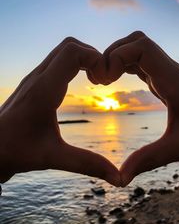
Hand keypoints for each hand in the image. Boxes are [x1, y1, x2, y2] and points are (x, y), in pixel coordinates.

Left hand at [0, 37, 119, 186]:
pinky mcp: (34, 82)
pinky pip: (57, 61)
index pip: (72, 52)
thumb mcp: (53, 158)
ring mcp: (35, 77)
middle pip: (69, 45)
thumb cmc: (15, 151)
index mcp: (44, 90)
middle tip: (103, 78)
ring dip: (83, 59)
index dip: (95, 58)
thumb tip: (118, 178)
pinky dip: (75, 64)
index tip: (105, 80)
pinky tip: (81, 83)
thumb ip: (88, 165)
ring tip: (96, 80)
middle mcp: (38, 77)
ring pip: (63, 51)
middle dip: (92, 56)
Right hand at [102, 31, 178, 185]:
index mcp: (172, 81)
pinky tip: (115, 80)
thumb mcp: (177, 148)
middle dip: (113, 54)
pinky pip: (138, 59)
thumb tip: (121, 179)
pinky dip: (122, 63)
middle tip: (101, 79)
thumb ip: (148, 160)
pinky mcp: (161, 75)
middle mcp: (168, 70)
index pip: (142, 47)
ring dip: (117, 57)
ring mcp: (165, 70)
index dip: (117, 56)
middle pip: (136, 41)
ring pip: (137, 46)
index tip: (105, 79)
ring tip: (104, 79)